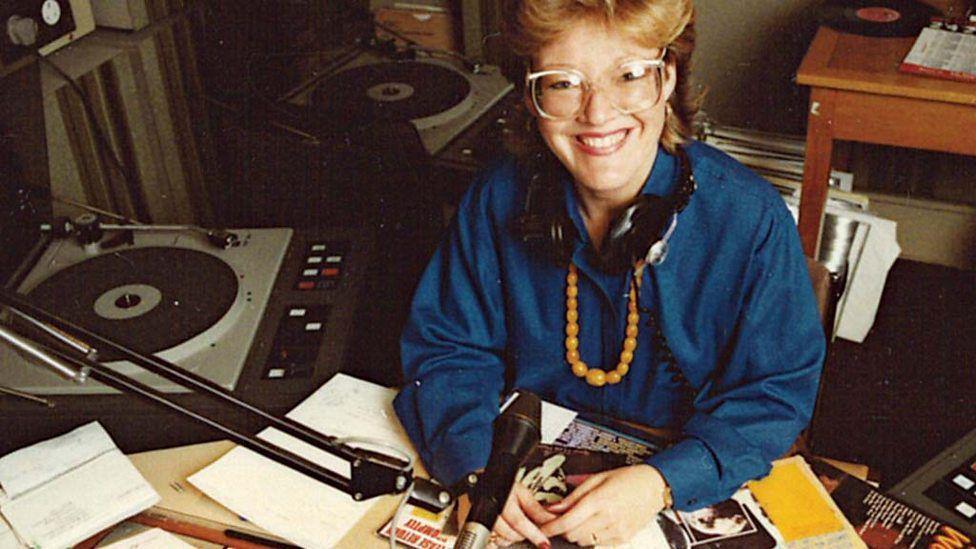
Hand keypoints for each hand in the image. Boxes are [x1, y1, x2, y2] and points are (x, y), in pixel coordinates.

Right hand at [455, 484, 557, 547]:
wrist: (479, 483)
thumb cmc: (502, 487)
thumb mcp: (521, 493)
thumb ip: (536, 509)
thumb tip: (552, 521)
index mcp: (502, 498)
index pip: (519, 521)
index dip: (533, 533)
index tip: (544, 543)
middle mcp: (489, 508)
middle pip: (509, 534)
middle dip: (521, 535)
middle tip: (527, 530)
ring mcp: (479, 518)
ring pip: (499, 539)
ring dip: (509, 537)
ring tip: (513, 528)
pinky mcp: (471, 525)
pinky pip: (489, 540)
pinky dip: (498, 539)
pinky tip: (501, 531)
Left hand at [541, 465, 668, 545]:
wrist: (654, 487)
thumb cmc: (628, 479)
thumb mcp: (597, 479)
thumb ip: (574, 495)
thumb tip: (554, 507)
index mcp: (599, 500)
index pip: (567, 521)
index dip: (550, 527)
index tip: (541, 527)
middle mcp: (608, 518)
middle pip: (572, 535)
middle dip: (562, 529)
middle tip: (560, 520)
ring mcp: (616, 531)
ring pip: (584, 542)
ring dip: (576, 534)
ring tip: (580, 520)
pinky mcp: (622, 539)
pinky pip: (598, 544)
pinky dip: (590, 537)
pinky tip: (594, 525)